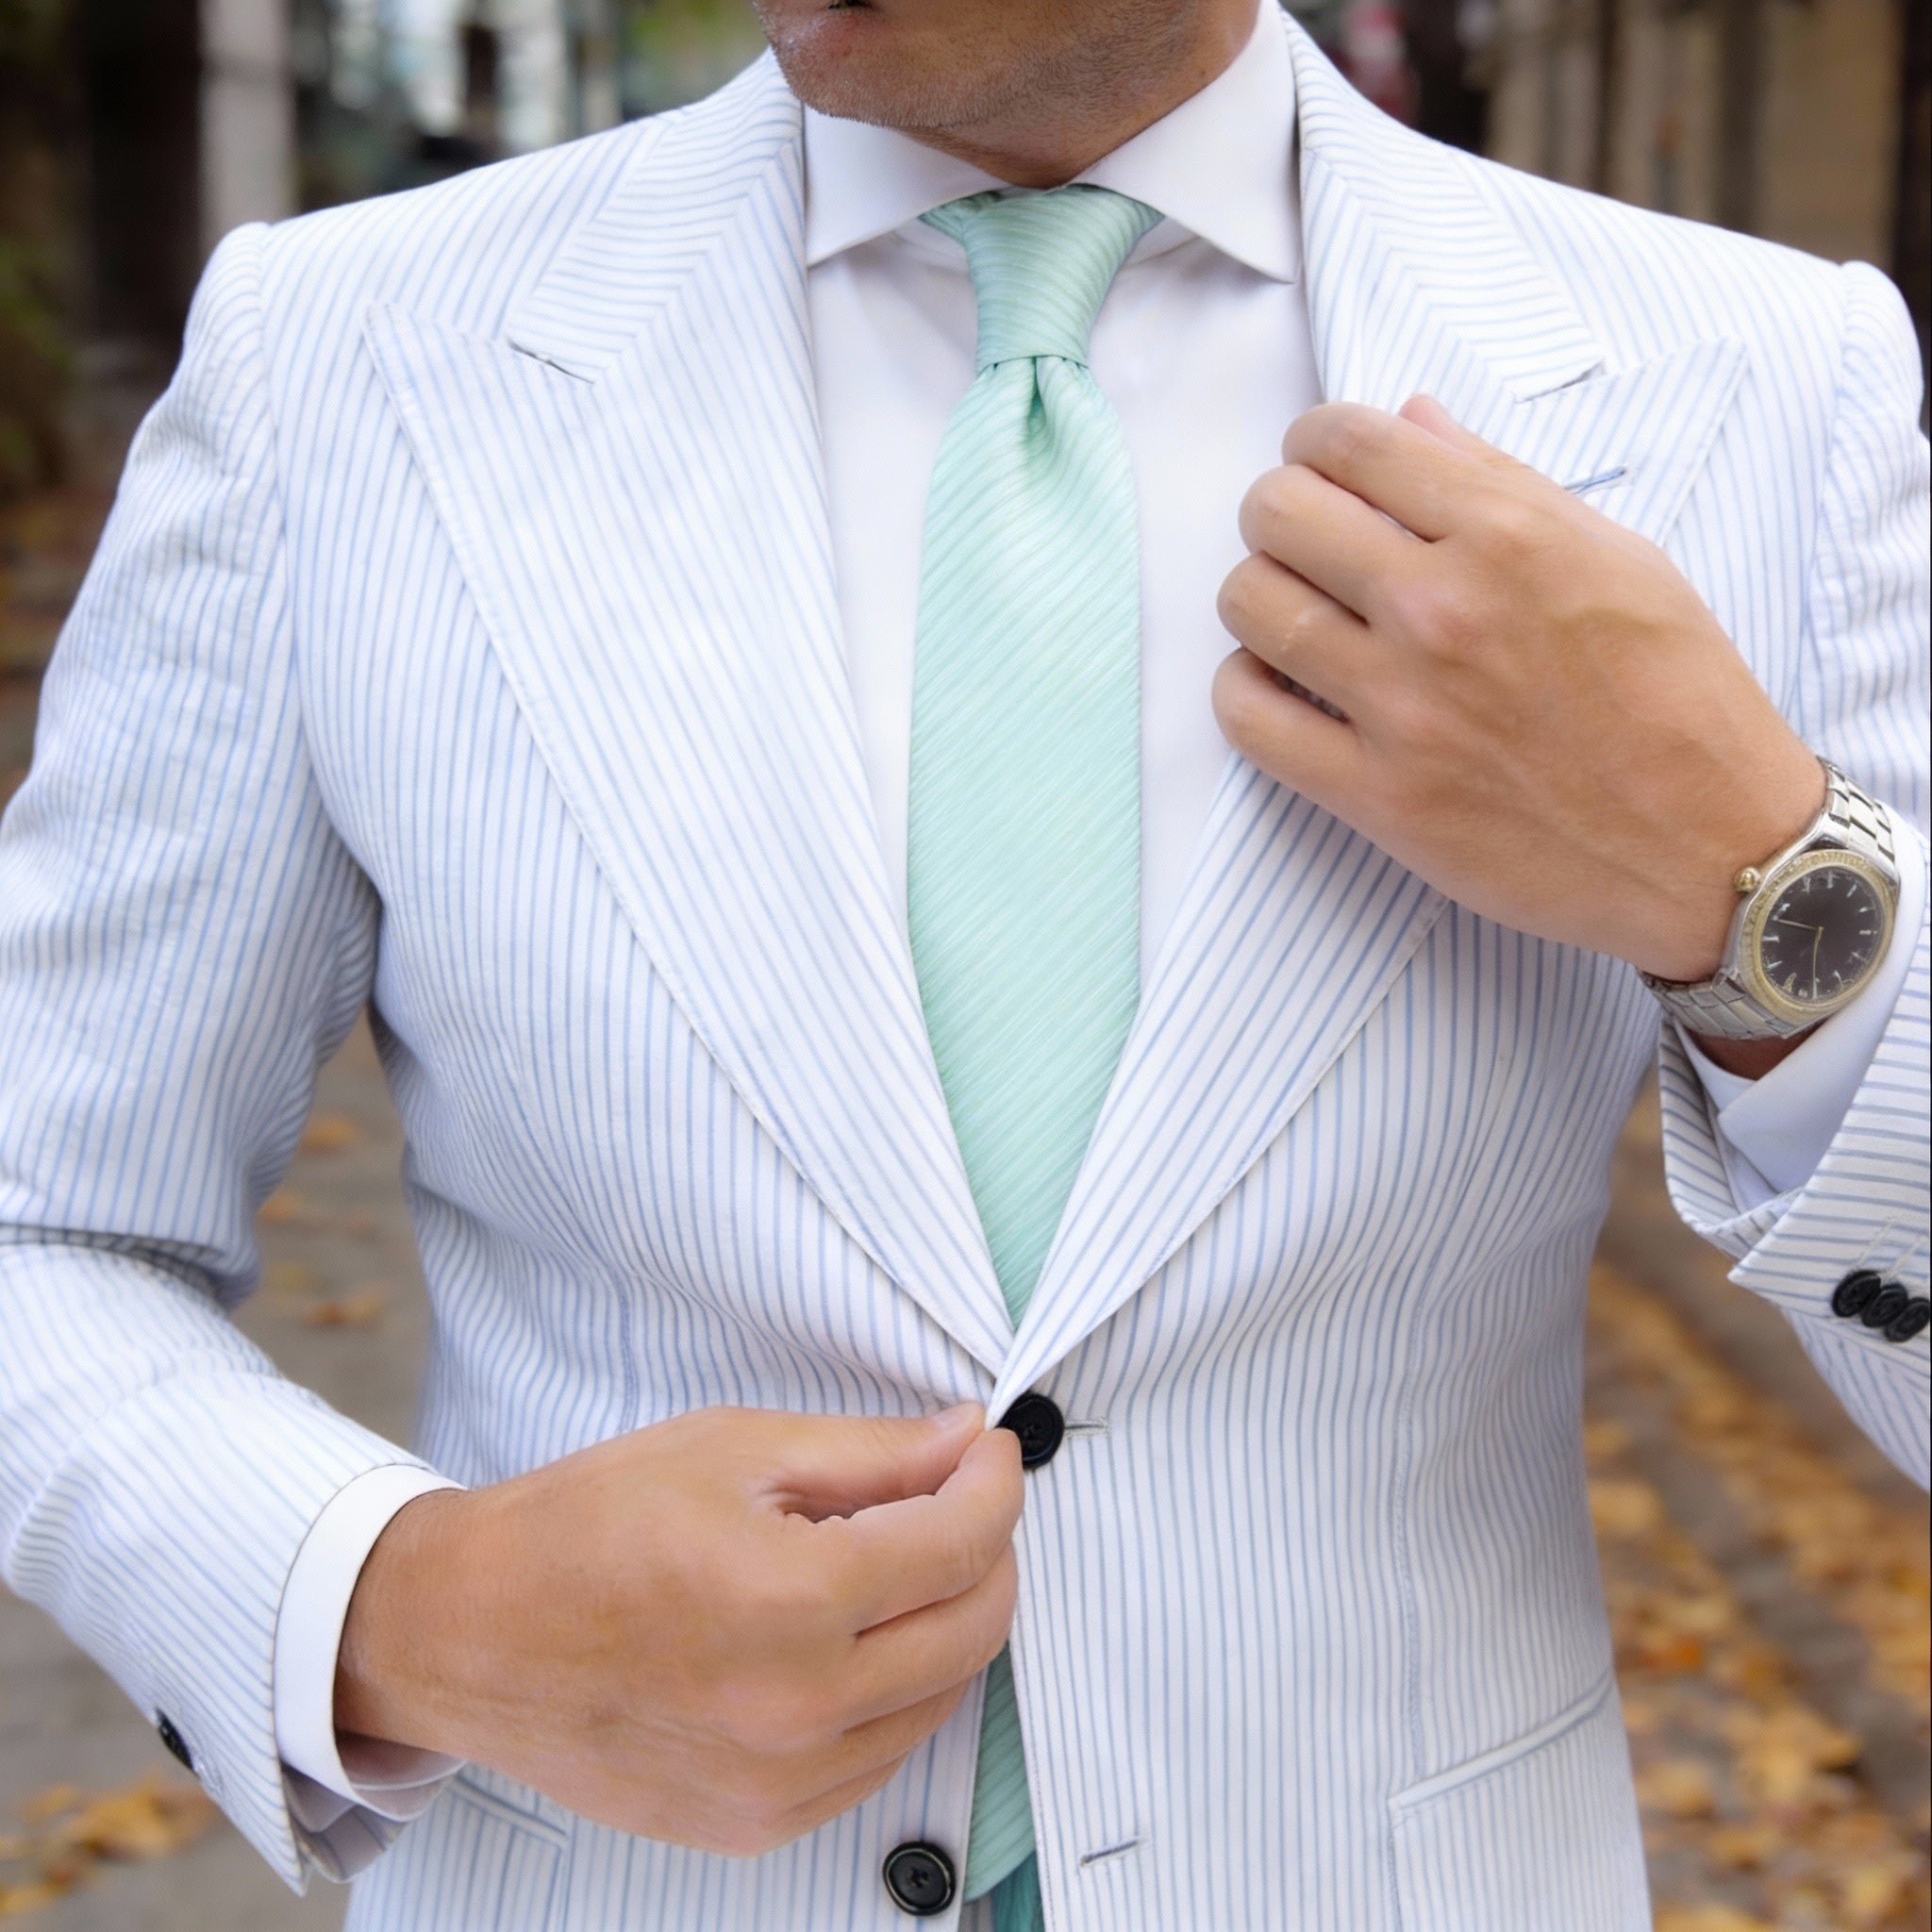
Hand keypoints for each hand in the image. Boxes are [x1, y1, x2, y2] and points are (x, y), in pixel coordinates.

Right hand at [336, 1403, 1020, 1855]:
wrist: (472, 1633)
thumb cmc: (588, 1526)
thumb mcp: (734, 1448)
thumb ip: (870, 1452)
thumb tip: (967, 1440)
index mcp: (796, 1602)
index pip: (963, 1542)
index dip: (995, 1481)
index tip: (990, 1449)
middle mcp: (801, 1711)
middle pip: (975, 1628)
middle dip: (990, 1548)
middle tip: (961, 1494)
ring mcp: (782, 1784)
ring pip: (940, 1698)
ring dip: (950, 1620)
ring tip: (903, 1557)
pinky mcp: (758, 1826)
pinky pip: (879, 1757)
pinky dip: (897, 1690)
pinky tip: (857, 1636)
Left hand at [1213, 398, 1823, 984]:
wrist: (1710, 847)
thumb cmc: (1677, 697)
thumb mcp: (1618, 557)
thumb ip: (1501, 484)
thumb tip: (1412, 421)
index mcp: (1508, 534)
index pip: (1350, 442)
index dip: (1315, 441)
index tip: (1319, 464)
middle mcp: (1443, 610)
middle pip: (1278, 514)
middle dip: (1278, 512)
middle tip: (1303, 541)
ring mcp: (1402, 706)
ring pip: (1249, 606)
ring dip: (1257, 597)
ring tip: (1294, 614)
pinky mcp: (1376, 795)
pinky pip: (1248, 718)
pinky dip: (1245, 690)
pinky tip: (1281, 686)